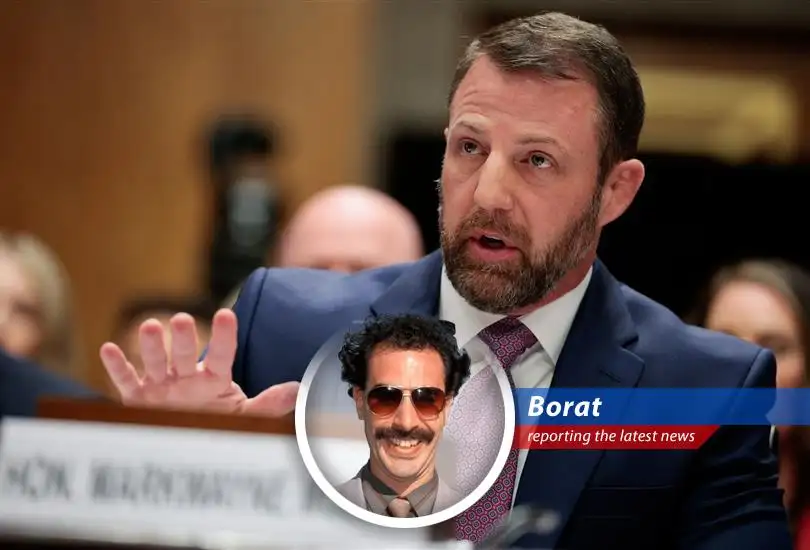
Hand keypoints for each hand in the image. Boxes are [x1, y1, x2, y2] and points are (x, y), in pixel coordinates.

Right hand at [100, 309, 297, 416]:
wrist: (188, 440)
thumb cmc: (217, 422)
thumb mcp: (244, 416)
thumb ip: (269, 404)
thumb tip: (298, 390)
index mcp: (214, 378)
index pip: (222, 354)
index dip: (224, 336)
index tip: (226, 314)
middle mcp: (187, 375)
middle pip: (185, 354)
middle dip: (183, 338)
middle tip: (182, 319)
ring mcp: (161, 384)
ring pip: (155, 362)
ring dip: (151, 346)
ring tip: (149, 326)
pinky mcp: (137, 397)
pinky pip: (126, 381)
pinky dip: (116, 366)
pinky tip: (109, 348)